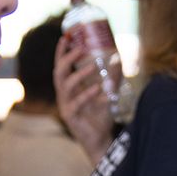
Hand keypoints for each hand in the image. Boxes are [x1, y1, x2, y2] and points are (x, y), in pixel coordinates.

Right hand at [54, 35, 116, 162]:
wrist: (101, 140)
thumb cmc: (101, 116)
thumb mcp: (108, 93)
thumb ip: (112, 78)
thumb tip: (118, 58)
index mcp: (70, 87)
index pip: (61, 65)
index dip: (61, 51)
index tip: (67, 36)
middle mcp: (64, 94)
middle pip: (58, 72)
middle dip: (67, 58)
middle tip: (80, 48)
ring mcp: (66, 105)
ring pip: (65, 86)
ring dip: (79, 74)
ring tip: (94, 66)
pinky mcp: (71, 117)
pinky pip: (76, 103)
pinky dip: (87, 94)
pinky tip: (98, 89)